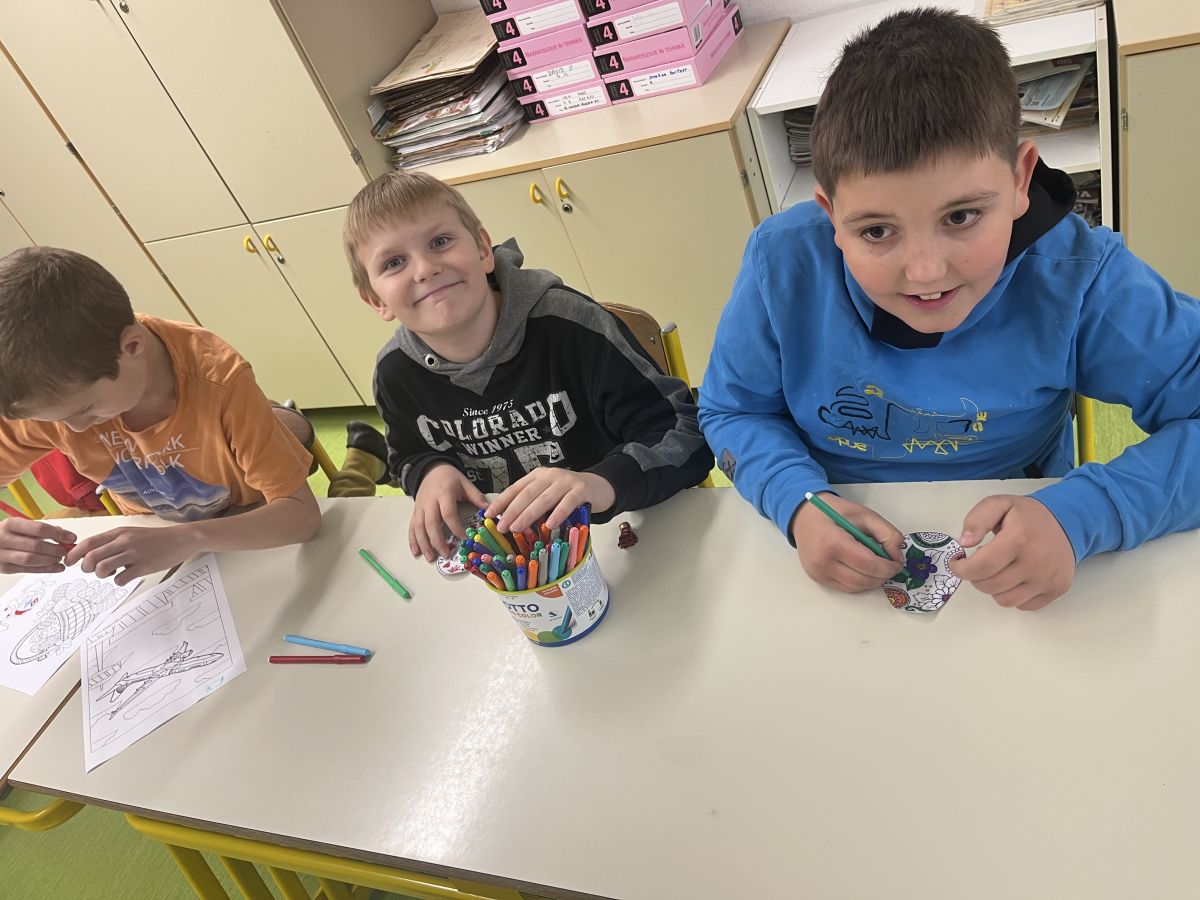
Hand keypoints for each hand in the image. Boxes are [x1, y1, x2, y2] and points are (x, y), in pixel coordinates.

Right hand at [0, 518, 76, 574]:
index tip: (72, 538)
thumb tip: (66, 535)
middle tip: (67, 551)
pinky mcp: (3, 568)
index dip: (58, 534)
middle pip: (35, 546)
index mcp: (10, 524)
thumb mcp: (21, 526)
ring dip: (50, 560)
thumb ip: (42, 530)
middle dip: (55, 549)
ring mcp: (2, 555)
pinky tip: (57, 568)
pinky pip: (27, 570)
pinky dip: (45, 570)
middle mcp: (3, 539)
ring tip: (61, 558)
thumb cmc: (8, 534)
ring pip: (31, 559)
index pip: (39, 529)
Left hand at [65, 526, 193, 585]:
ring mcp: (134, 554)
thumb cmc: (156, 538)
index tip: (69, 562)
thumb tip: (91, 553)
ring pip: (102, 568)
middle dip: (86, 568)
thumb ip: (113, 541)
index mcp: (119, 533)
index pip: (88, 542)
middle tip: (92, 571)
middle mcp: (124, 541)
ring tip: (111, 574)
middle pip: (91, 557)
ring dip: (101, 575)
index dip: (74, 554)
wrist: (182, 539)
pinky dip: (119, 581)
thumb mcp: (132, 533)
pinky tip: (126, 577)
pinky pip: (120, 579)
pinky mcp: (144, 566)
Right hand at [409, 464, 488, 561]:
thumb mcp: (465, 483)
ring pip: (419, 528)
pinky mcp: (415, 512)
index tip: (464, 538)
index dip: (456, 527)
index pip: (448, 513)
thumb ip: (476, 497)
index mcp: (444, 494)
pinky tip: (416, 551)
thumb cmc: (450, 477)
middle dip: (438, 541)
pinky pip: (412, 527)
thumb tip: (489, 511)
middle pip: (431, 523)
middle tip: (446, 554)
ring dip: (424, 544)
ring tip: (431, 557)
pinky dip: (413, 540)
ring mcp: (420, 507)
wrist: (431, 469)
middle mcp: (430, 502)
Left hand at [487, 469, 614, 533]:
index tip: (487, 515)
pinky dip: (558, 513)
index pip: (515, 488)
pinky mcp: (581, 490)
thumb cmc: (569, 494)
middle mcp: (549, 475)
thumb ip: (533, 503)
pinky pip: (567, 502)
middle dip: (512, 511)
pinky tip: (550, 524)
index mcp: (537, 475)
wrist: (599, 486)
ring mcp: (566, 481)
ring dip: (529, 514)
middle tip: (501, 526)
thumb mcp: (548, 495)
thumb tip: (511, 522)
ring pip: (544, 499)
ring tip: (517, 528)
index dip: (501, 501)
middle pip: (527, 494)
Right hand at [790, 493, 904, 592]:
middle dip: (882, 576)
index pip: (868, 564)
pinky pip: (845, 588)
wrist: (803, 517)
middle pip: (863, 580)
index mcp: (833, 542)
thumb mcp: (865, 514)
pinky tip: (862, 569)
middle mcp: (822, 562)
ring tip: (877, 567)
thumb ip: (887, 533)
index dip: (888, 567)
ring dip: (872, 581)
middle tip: (890, 566)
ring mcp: (818, 573)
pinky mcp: (817, 578)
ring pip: (855, 587)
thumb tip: (897, 557)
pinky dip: (859, 582)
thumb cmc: (834, 512)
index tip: (897, 563)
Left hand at [949, 494, 1074, 610]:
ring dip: (993, 589)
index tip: (957, 563)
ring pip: (1005, 601)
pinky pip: (1023, 606)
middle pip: (989, 586)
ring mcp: (1048, 579)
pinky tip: (1014, 578)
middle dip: (976, 577)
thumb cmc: (1027, 515)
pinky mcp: (1056, 590)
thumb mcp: (999, 504)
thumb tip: (964, 543)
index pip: (981, 567)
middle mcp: (1035, 562)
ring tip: (997, 571)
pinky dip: (1013, 596)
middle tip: (979, 564)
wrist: (1067, 522)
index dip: (961, 569)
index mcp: (1018, 539)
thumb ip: (977, 520)